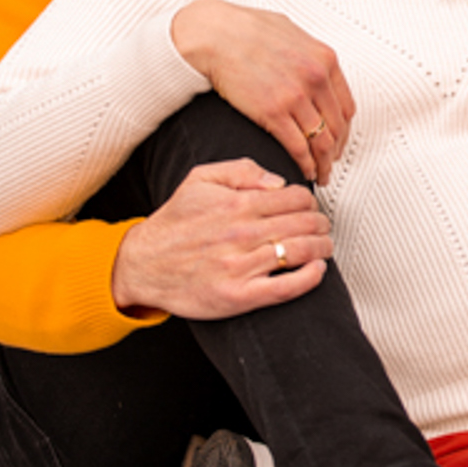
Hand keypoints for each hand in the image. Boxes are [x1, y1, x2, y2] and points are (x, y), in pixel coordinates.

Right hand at [110, 158, 333, 319]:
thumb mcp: (200, 179)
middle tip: (323, 228)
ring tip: (324, 246)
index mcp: (236, 204)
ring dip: (322, 247)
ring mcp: (240, 266)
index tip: (311, 208)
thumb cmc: (175, 223)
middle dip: (321, 224)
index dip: (310, 202)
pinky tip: (317, 271)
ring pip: (299, 252)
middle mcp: (240, 234)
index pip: (294, 199)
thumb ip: (242, 170)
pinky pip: (286, 287)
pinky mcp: (238, 296)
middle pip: (303, 224)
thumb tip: (279, 182)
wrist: (143, 264)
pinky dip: (310, 278)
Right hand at [171, 0, 354, 182]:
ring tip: (319, 175)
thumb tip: (316, 68)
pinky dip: (304, 164)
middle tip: (330, 164)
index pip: (346, 107)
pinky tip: (303, 171)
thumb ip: (309, 54)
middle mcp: (316, 78)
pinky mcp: (273, 111)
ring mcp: (296, 96)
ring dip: (323, 164)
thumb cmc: (244, 29)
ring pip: (321, 142)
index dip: (344, 131)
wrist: (214, 35)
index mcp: (325, 59)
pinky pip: (298, 147)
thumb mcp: (291, 33)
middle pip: (337, 128)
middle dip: (335, 152)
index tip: (338, 142)